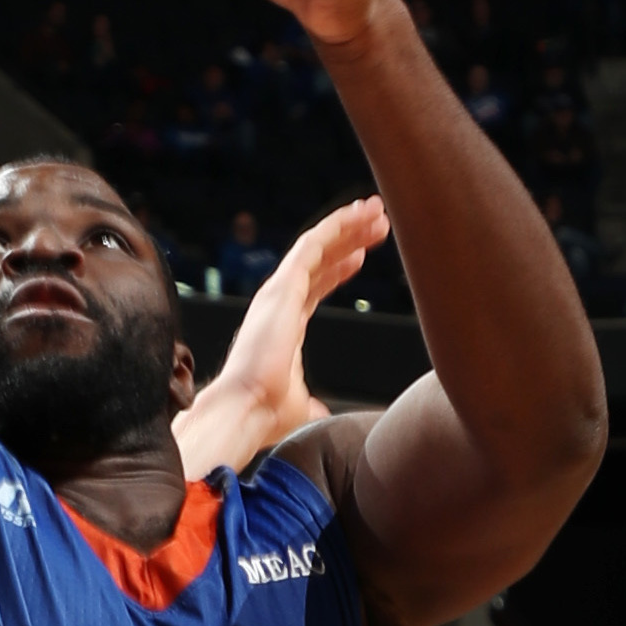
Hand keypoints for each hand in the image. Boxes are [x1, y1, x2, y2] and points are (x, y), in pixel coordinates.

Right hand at [181, 195, 385, 476]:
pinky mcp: (282, 286)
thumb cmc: (266, 414)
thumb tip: (317, 414)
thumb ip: (309, 403)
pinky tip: (358, 215)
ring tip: (377, 211)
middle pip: (319, 261)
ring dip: (348, 226)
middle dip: (349, 239)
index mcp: (284, 326)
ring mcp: (279, 292)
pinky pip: (312, 245)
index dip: (338, 268)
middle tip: (378, 224)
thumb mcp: (299, 405)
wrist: (247, 411)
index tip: (362, 256)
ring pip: (317, 245)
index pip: (314, 286)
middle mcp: (279, 303)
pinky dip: (336, 227)